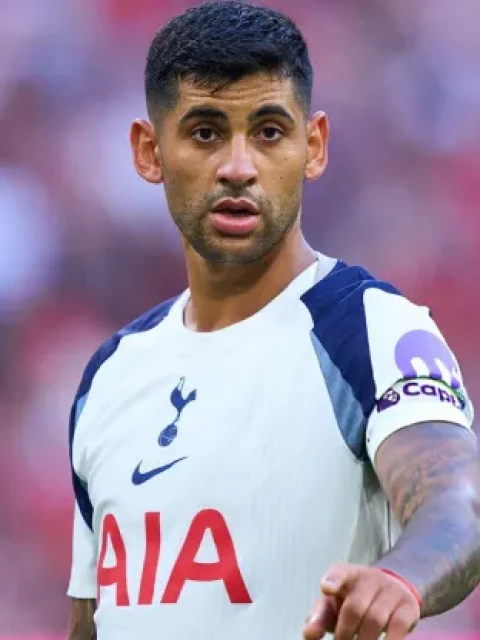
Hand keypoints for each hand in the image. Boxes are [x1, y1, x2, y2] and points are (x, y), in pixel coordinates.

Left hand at [303, 564, 420, 639]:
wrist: (393, 590)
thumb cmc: (354, 599)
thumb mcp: (335, 604)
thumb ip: (320, 617)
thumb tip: (308, 634)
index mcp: (347, 574)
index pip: (339, 572)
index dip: (333, 580)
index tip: (326, 589)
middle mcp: (369, 577)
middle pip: (354, 607)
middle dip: (344, 633)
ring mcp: (390, 590)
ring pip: (375, 619)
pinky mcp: (408, 606)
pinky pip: (398, 626)